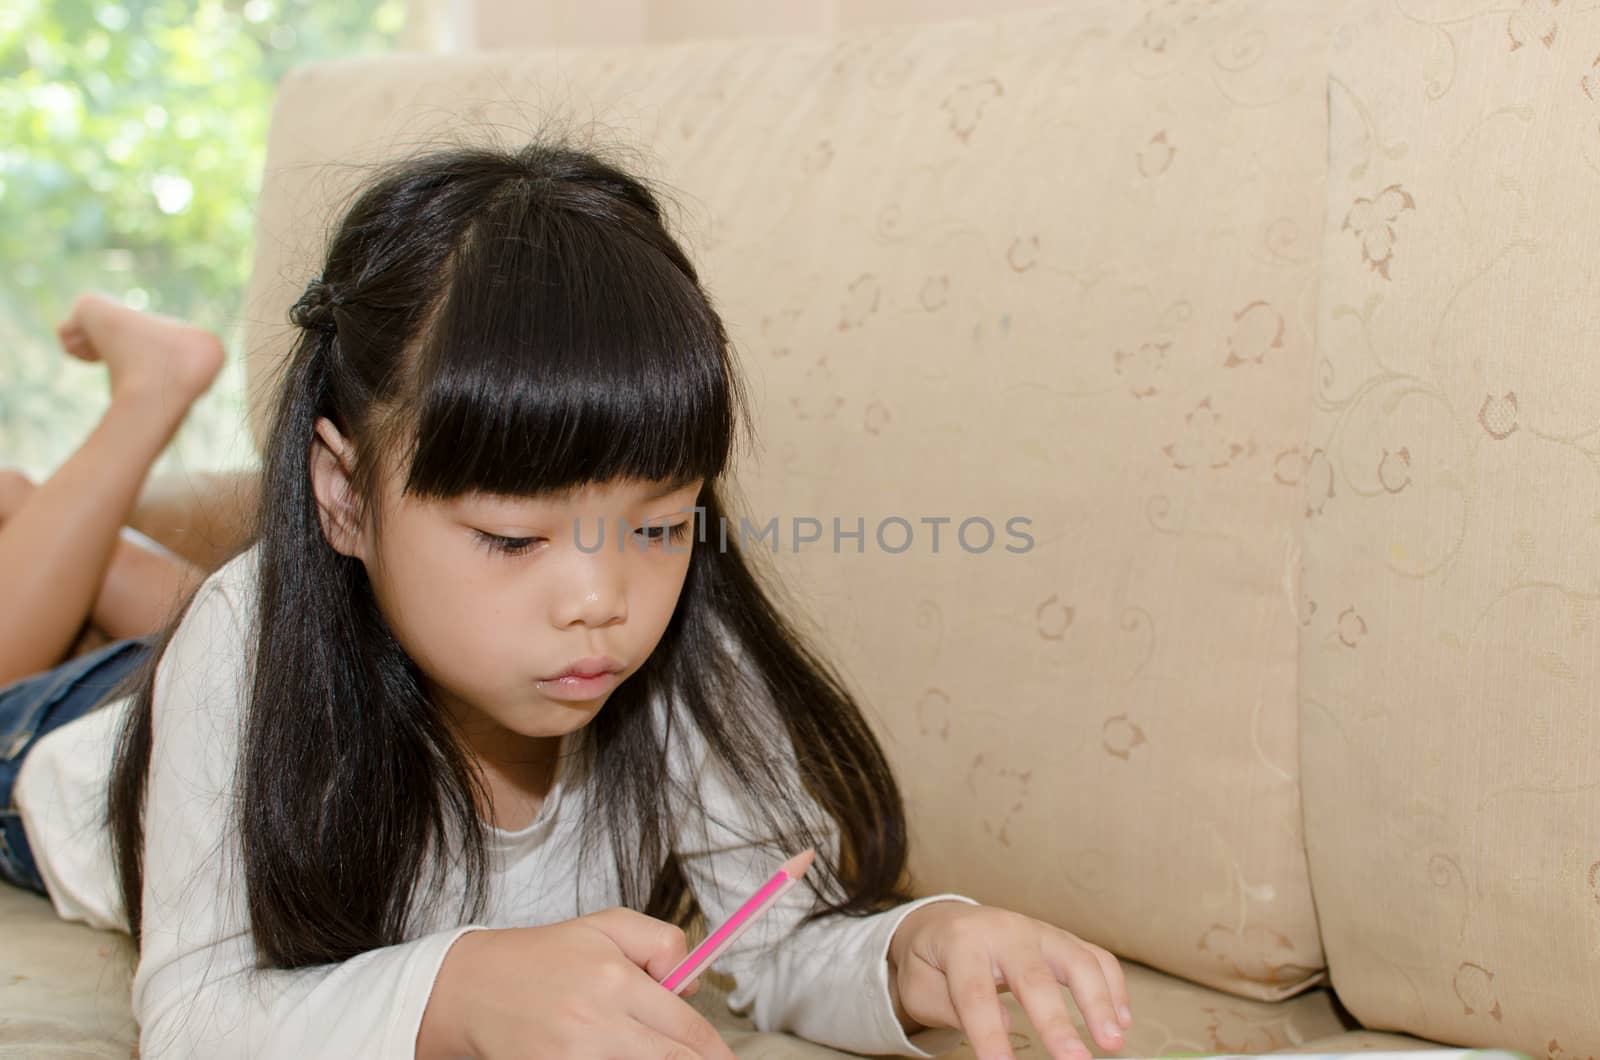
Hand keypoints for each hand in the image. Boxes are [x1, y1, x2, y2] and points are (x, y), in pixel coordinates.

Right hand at [419, 907, 737, 1059]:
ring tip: (663, 1053)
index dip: (716, 1053)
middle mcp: (596, 1024)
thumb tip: (690, 987)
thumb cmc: (546, 956)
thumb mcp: (608, 925)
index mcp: (615, 981)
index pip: (687, 1030)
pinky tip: (623, 1056)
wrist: (473, 989)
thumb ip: (662, 943)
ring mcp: (572, 1058)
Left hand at [887, 901, 1132, 1059]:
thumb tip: (1002, 1025)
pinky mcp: (1061, 939)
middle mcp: (1005, 931)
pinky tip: (1122, 1022)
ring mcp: (1038, 931)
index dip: (989, 1033)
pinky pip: (1095, 956)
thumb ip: (953, 1006)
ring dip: (1099, 1002)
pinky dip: (1114, 987)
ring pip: (1076, 959)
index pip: (975, 993)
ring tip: (1112, 1043)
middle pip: (1033, 976)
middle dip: (1056, 1022)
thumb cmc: (931, 962)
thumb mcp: (921, 986)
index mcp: (962, 943)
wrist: (943, 922)